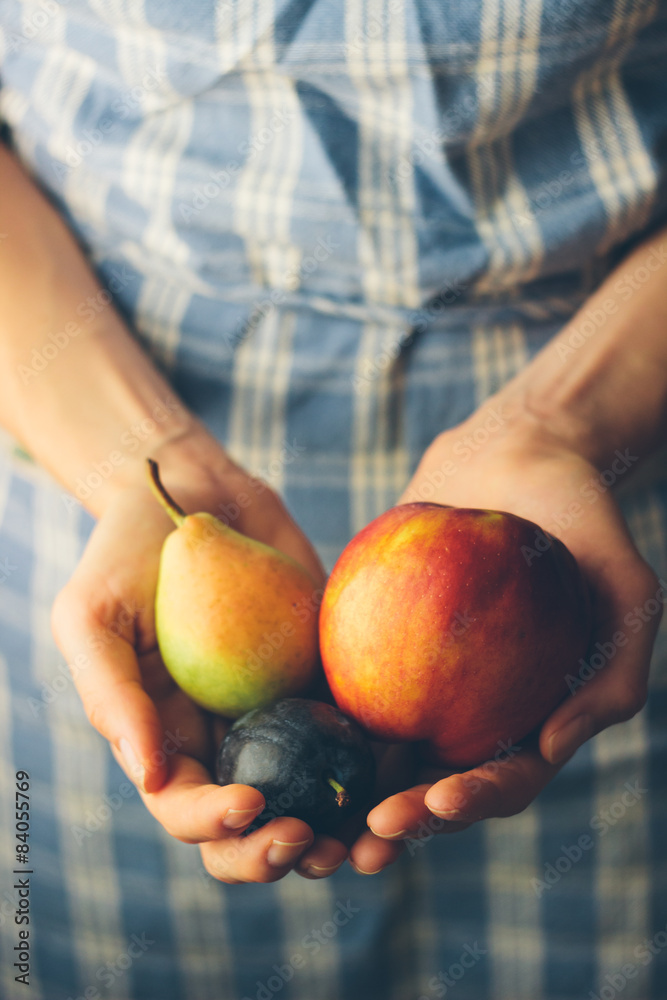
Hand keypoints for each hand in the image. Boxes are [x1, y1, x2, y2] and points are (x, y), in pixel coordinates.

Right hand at [51, 434, 351, 882]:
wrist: (194, 494)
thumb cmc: (127, 553)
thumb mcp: (93, 616)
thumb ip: (113, 696)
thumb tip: (153, 778)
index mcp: (166, 741)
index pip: (186, 810)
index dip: (215, 825)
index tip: (252, 804)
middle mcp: (226, 740)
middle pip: (251, 828)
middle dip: (275, 852)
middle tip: (312, 841)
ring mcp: (280, 714)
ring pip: (310, 796)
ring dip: (337, 830)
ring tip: (365, 835)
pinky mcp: (324, 680)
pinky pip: (352, 733)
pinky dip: (375, 765)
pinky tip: (398, 768)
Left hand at [345, 399, 662, 874]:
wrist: (518, 453)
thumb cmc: (582, 521)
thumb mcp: (627, 592)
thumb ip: (612, 676)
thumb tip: (550, 749)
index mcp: (530, 714)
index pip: (504, 777)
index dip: (474, 801)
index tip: (438, 801)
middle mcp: (473, 705)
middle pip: (435, 778)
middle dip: (407, 816)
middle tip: (372, 828)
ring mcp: (421, 675)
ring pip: (382, 744)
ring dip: (353, 787)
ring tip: (322, 813)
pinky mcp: (374, 637)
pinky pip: (344, 675)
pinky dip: (319, 711)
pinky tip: (289, 726)